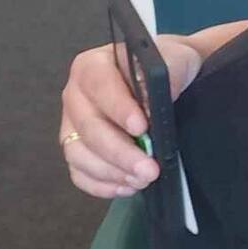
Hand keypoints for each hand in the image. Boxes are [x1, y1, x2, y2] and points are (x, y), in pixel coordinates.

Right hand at [59, 36, 200, 197]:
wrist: (167, 80)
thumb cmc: (168, 66)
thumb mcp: (175, 60)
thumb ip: (168, 73)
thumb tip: (157, 96)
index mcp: (93, 67)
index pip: (99, 86)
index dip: (118, 108)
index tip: (142, 128)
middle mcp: (76, 96)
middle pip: (88, 128)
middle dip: (119, 152)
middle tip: (149, 169)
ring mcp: (72, 126)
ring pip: (78, 154)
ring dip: (111, 172)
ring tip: (143, 180)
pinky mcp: (78, 150)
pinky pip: (79, 173)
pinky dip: (102, 185)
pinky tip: (128, 187)